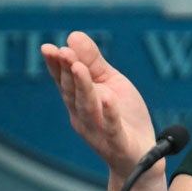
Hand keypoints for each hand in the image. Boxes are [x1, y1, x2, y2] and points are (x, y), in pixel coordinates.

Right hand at [41, 31, 155, 174]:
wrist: (143, 155)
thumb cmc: (125, 116)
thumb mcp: (111, 83)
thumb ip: (94, 62)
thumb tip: (73, 36)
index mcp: (80, 101)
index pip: (64, 81)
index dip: (55, 66)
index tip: (48, 48)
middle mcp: (83, 116)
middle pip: (72, 92)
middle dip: (66, 72)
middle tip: (63, 52)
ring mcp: (99, 131)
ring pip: (88, 107)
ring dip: (83, 87)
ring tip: (78, 67)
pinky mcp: (118, 143)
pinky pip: (112, 128)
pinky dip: (109, 114)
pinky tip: (108, 98)